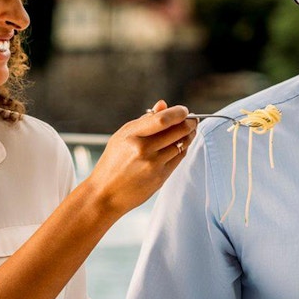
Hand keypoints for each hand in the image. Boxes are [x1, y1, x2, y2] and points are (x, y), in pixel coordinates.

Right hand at [83, 100, 195, 214]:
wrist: (106, 193)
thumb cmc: (113, 162)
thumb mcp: (122, 136)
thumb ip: (144, 121)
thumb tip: (163, 104)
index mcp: (132, 135)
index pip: (163, 119)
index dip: (178, 113)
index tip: (183, 111)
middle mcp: (143, 149)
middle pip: (178, 131)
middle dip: (190, 123)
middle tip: (192, 119)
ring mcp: (153, 164)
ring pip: (181, 144)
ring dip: (189, 135)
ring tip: (189, 131)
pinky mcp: (160, 177)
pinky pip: (179, 158)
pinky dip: (183, 148)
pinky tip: (182, 144)